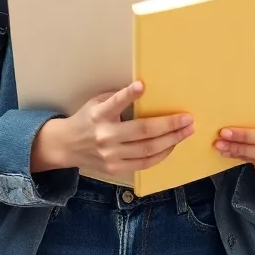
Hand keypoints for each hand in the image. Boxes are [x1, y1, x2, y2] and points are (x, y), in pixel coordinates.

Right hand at [31, 81, 192, 175]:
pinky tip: (172, 145)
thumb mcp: (96, 103)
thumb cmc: (86, 119)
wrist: (67, 146)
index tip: (142, 86)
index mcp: (99, 115)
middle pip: (143, 132)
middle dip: (169, 124)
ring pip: (148, 149)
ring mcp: (111, 155)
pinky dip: (161, 154)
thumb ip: (116, 99)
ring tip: (186, 131)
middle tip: (187, 118)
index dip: (128, 95)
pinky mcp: (115, 168)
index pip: (115, 104)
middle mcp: (105, 136)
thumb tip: (144, 91)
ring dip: (171, 140)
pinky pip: (144, 163)